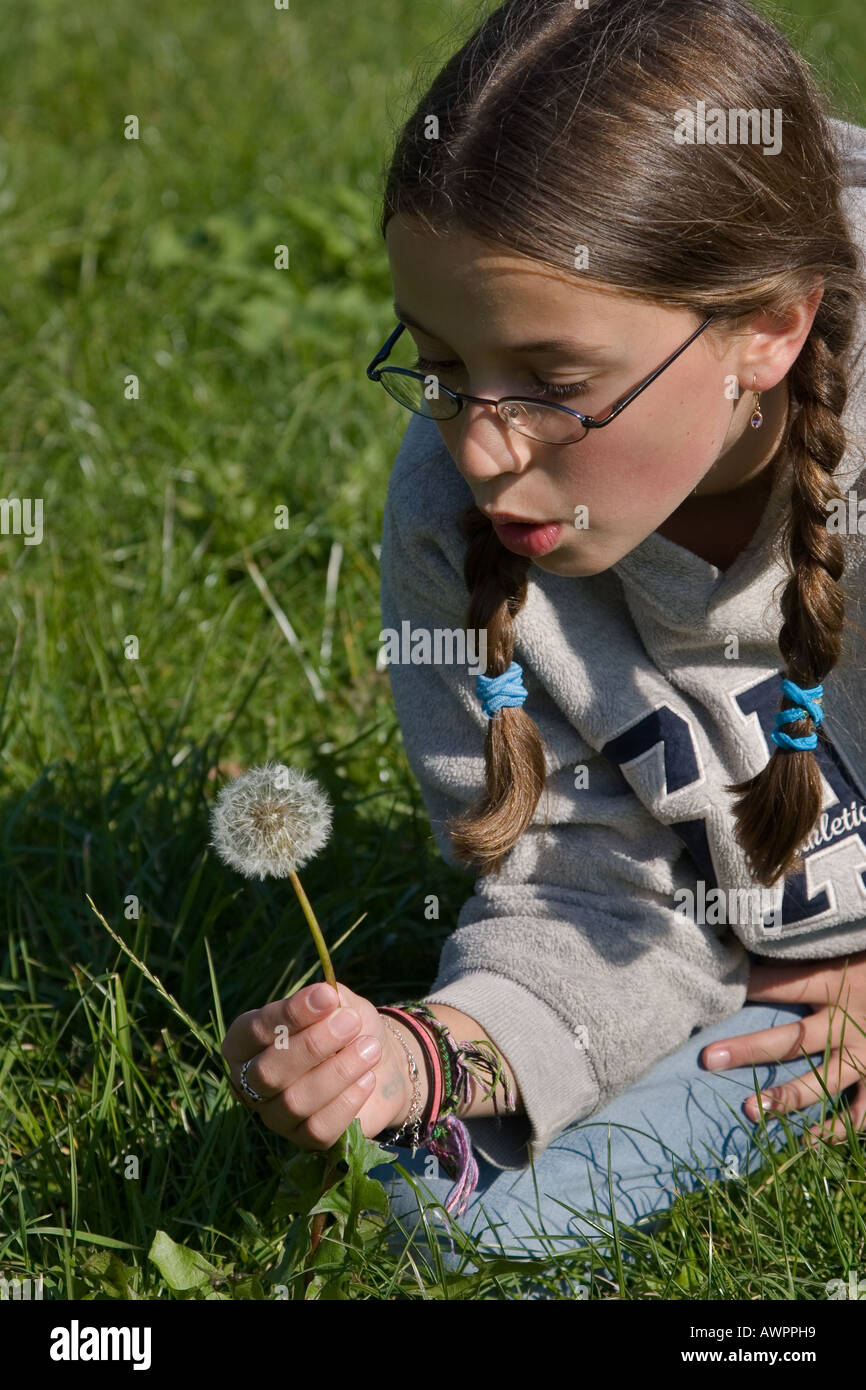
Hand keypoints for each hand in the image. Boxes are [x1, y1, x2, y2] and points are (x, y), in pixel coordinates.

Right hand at [221, 980, 418, 1150]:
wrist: (380, 1061)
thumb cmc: (347, 1025)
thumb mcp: (337, 1002)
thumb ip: (327, 998)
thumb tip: (325, 997)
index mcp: (245, 1042)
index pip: (254, 1031)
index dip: (289, 1014)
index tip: (327, 996)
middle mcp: (251, 1081)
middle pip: (267, 1072)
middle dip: (312, 1046)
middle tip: (351, 1022)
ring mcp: (275, 1115)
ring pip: (294, 1102)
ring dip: (337, 1072)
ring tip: (370, 1048)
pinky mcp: (304, 1139)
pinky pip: (318, 1130)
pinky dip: (346, 1102)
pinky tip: (368, 1079)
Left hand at [700, 951, 865, 1141]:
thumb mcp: (849, 948)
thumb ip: (813, 953)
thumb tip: (762, 938)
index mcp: (839, 983)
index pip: (785, 983)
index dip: (750, 987)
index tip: (714, 991)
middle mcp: (850, 1022)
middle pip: (794, 1038)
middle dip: (750, 1049)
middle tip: (709, 1059)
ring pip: (823, 1081)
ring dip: (787, 1097)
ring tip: (749, 1110)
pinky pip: (860, 1112)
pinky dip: (835, 1129)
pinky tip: (805, 1141)